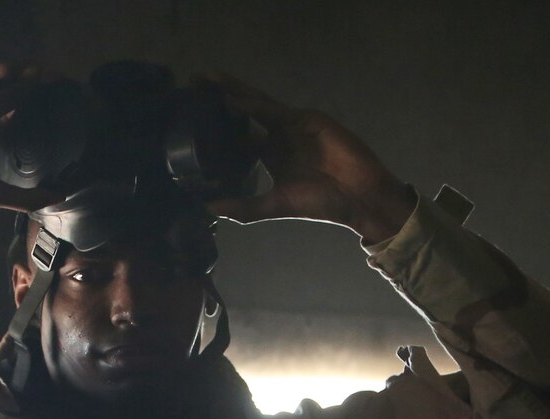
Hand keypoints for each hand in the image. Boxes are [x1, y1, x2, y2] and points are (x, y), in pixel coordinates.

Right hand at [0, 62, 62, 221]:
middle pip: (9, 95)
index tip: (58, 98)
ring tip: (36, 70)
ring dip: (13, 75)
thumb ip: (27, 198)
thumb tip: (60, 199)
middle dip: (31, 86)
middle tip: (54, 78)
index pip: (18, 114)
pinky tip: (7, 71)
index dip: (37, 105)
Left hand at [196, 72, 415, 242]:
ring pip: (256, 103)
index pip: (238, 135)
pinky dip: (253, 105)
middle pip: (244, 111)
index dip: (218, 126)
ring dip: (232, 91)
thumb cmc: (321, 202)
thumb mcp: (274, 205)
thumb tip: (208, 208)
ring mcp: (292, 125)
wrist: (357, 197)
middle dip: (220, 96)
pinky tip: (232, 100)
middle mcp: (278, 136)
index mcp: (271, 154)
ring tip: (207, 79)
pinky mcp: (306, 119)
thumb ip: (243, 206)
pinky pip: (274, 111)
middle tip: (193, 83)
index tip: (192, 118)